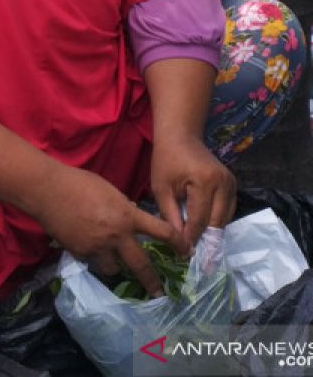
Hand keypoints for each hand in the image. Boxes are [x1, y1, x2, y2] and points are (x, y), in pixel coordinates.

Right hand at [30, 165, 185, 296]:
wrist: (46, 191)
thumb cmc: (79, 183)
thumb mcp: (110, 191)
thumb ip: (124, 208)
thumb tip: (130, 218)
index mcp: (127, 216)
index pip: (162, 232)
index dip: (178, 243)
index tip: (185, 252)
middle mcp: (117, 236)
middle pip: (141, 265)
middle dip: (152, 282)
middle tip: (159, 293)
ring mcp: (97, 247)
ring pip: (113, 268)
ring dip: (115, 266)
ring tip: (111, 261)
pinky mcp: (80, 252)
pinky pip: (92, 261)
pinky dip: (92, 257)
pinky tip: (85, 245)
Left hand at [151, 134, 235, 253]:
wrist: (180, 137)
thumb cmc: (166, 161)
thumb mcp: (161, 188)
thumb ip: (170, 215)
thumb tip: (179, 242)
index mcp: (205, 182)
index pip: (200, 219)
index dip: (191, 238)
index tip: (184, 255)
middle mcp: (224, 183)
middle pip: (216, 221)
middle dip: (205, 240)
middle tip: (196, 258)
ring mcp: (232, 183)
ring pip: (225, 218)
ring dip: (213, 232)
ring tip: (201, 248)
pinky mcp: (233, 184)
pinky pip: (227, 209)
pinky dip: (217, 220)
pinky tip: (206, 230)